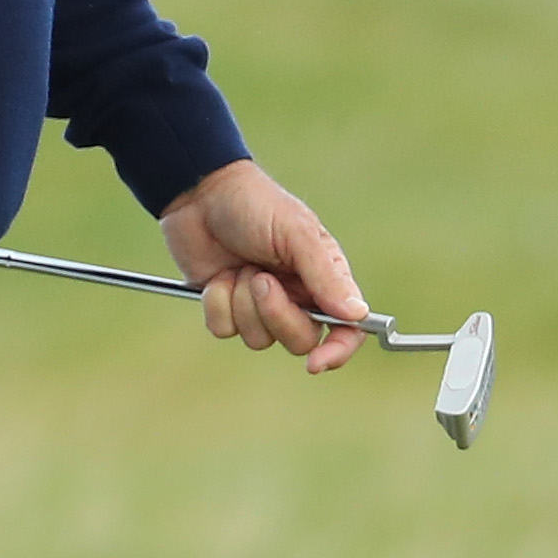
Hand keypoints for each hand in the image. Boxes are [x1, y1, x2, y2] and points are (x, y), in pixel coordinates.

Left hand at [158, 159, 367, 372]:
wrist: (199, 193)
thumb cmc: (255, 204)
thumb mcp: (295, 233)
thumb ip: (326, 275)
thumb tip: (357, 314)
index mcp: (324, 279)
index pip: (347, 328)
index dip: (338, 350)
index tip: (316, 363)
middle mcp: (296, 296)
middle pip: (299, 339)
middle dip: (276, 314)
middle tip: (259, 279)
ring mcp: (259, 304)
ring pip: (258, 339)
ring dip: (243, 303)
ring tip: (238, 268)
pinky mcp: (226, 305)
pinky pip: (224, 329)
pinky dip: (217, 303)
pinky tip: (217, 276)